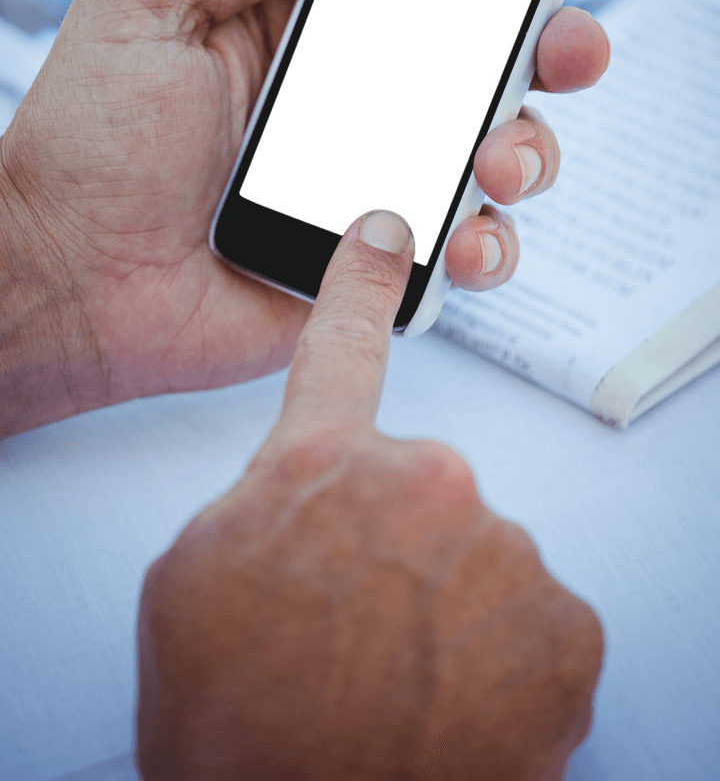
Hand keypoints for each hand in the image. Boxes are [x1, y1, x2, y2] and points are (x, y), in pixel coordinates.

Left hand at [0, 0, 608, 433]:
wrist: (69, 284)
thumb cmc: (87, 149)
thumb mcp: (150, 11)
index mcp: (305, 35)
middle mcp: (354, 107)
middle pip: (485, 70)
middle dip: (549, 52)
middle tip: (566, 49)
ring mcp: (371, 186)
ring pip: (494, 160)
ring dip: (527, 152)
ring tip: (496, 162)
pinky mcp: (375, 267)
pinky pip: (461, 256)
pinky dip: (488, 247)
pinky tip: (465, 238)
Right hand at [137, 209, 602, 779]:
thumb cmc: (237, 716)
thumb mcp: (196, 576)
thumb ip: (264, 498)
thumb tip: (303, 487)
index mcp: (322, 464)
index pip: (343, 341)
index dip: (362, 281)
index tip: (388, 229)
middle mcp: (423, 485)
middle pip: (420, 490)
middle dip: (393, 542)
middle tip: (353, 617)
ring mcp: (501, 553)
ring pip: (475, 559)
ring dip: (441, 607)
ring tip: (389, 672)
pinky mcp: (563, 629)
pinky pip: (529, 620)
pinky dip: (495, 658)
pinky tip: (444, 700)